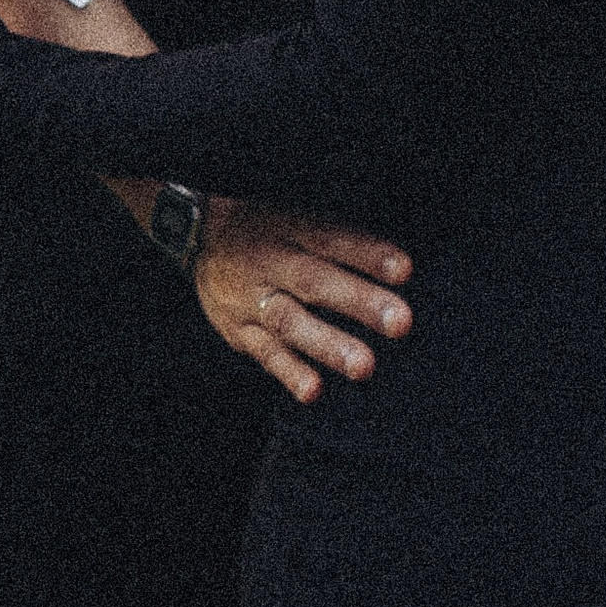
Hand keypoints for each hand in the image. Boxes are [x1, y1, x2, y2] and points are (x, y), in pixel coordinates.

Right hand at [194, 198, 415, 406]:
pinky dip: (290, 373)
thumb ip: (339, 236)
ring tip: (364, 366)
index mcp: (289, 228)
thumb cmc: (268, 228)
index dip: (368, 253)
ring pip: (291, 322)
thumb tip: (397, 259)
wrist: (201, 238)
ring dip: (329, 345)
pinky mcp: (240, 331)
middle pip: (315, 281)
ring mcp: (252, 299)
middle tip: (401, 322)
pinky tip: (314, 391)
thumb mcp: (296, 215)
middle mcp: (270, 262)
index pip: (332, 238)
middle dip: (359, 302)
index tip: (404, 270)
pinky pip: (265, 354)